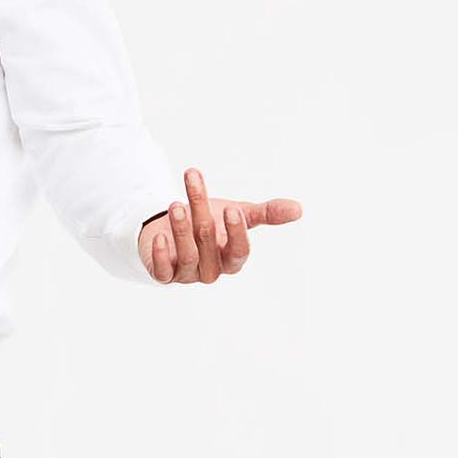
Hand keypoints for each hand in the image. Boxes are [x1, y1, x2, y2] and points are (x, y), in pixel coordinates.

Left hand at [139, 167, 302, 283]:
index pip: (239, 251)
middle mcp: (211, 269)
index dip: (236, 233)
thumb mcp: (238, 214)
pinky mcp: (164, 275)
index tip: (231, 209)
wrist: (172, 228)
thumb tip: (299, 209)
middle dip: (201, 210)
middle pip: (209, 242)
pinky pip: (163, 273)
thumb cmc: (210, 222)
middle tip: (193, 182)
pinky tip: (159, 236)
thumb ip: (265, 213)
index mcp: (231, 258)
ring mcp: (187, 274)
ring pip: (188, 256)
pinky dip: (161, 256)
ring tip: (176, 205)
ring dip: (182, 230)